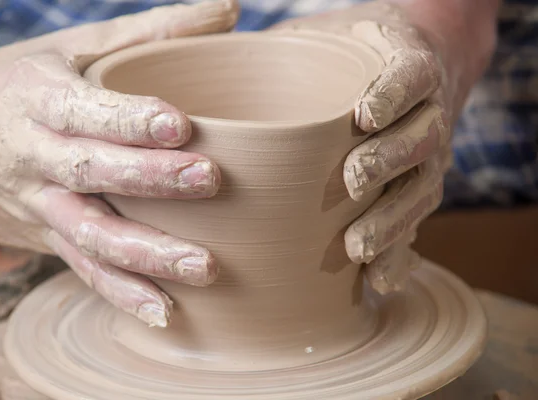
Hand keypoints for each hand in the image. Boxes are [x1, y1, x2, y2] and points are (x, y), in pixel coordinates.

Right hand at [0, 0, 238, 326]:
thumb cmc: (20, 82)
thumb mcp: (75, 48)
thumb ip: (152, 33)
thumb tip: (230, 10)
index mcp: (41, 99)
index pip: (88, 111)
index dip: (131, 119)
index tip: (182, 126)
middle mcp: (36, 155)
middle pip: (92, 172)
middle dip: (150, 181)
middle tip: (211, 183)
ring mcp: (36, 204)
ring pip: (88, 234)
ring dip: (145, 256)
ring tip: (203, 269)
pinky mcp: (40, 237)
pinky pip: (81, 267)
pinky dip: (121, 291)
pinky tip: (164, 311)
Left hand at [270, 0, 497, 292]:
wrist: (412, 71)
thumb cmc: (352, 57)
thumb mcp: (324, 38)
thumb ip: (286, 47)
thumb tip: (209, 53)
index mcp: (409, 67)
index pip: (411, 76)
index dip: (393, 95)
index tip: (364, 115)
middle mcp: (426, 116)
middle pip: (421, 138)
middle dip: (388, 160)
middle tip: (352, 180)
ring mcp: (426, 160)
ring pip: (421, 190)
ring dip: (391, 220)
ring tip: (356, 246)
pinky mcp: (415, 193)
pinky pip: (416, 227)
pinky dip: (399, 255)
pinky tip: (375, 280)